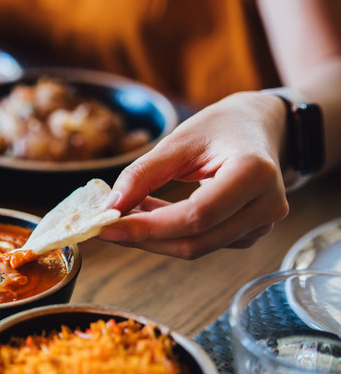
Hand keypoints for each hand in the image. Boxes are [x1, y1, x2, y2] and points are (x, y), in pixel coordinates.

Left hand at [98, 92, 290, 258]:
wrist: (260, 127)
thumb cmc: (221, 127)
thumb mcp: (179, 140)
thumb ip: (143, 174)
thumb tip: (110, 207)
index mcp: (254, 173)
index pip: (195, 215)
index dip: (148, 227)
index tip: (106, 225)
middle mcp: (267, 204)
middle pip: (196, 240)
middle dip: (145, 238)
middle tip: (106, 227)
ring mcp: (263, 223)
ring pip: (197, 247)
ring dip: (154, 237)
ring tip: (126, 213)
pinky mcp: (251, 233)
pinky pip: (204, 242)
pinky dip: (170, 234)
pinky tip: (151, 215)